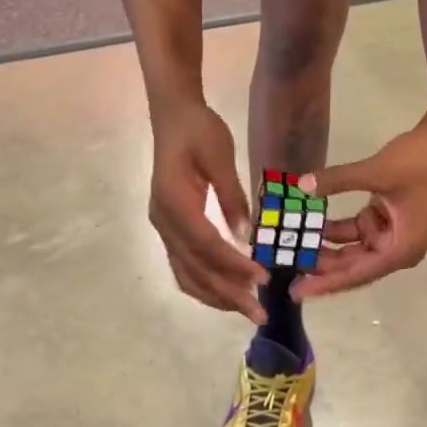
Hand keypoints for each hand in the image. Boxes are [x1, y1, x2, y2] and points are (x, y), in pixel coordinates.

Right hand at [150, 101, 267, 323]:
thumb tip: (246, 236)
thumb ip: (232, 196)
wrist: (173, 114)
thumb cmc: (199, 129)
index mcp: (174, 203)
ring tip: (246, 307)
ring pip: (185, 273)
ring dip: (215, 294)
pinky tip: (226, 289)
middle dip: (228, 293)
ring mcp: (163, 226)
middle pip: (194, 268)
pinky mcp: (169, 226)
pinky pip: (183, 264)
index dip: (233, 266)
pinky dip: (204, 282)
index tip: (263, 278)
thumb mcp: (220, 156)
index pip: (206, 245)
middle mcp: (164, 221)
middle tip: (260, 312)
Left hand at [292, 125, 426, 300]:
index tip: (298, 292)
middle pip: (354, 266)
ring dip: (326, 250)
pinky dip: (335, 231)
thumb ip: (337, 180)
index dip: (326, 282)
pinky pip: (355, 231)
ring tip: (294, 251)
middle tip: (288, 278)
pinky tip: (311, 227)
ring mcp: (391, 234)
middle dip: (323, 270)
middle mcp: (397, 249)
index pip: (357, 273)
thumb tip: (301, 185)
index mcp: (401, 250)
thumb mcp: (375, 172)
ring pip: (352, 250)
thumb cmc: (417, 162)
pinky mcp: (385, 218)